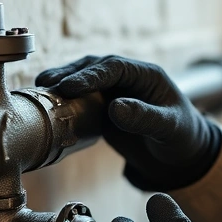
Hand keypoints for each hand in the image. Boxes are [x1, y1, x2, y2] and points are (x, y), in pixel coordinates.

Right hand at [36, 55, 221, 190]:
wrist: (179, 154)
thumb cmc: (181, 137)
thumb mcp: (169, 128)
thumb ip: (145, 118)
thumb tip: (115, 107)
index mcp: (147, 75)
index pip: (115, 67)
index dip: (91, 75)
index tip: (70, 86)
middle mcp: (128, 78)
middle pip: (94, 67)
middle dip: (70, 74)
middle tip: (47, 84)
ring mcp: (114, 90)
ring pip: (84, 78)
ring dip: (63, 81)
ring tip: (40, 89)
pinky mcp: (103, 106)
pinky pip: (80, 98)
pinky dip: (64, 98)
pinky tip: (46, 104)